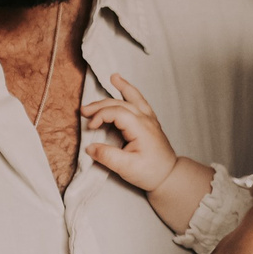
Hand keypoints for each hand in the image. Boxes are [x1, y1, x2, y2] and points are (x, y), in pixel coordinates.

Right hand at [84, 76, 179, 192]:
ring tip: (113, 78)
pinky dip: (131, 92)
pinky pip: (140, 102)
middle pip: (121, 104)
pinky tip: (124, 86)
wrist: (169, 176)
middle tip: (84, 110)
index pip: (117, 113)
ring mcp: (149, 119)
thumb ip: (107, 156)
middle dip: (101, 105)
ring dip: (122, 88)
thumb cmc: (150, 172)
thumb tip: (89, 147)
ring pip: (134, 98)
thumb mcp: (126, 168)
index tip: (90, 127)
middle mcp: (146, 119)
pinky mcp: (149, 122)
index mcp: (141, 128)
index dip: (101, 116)